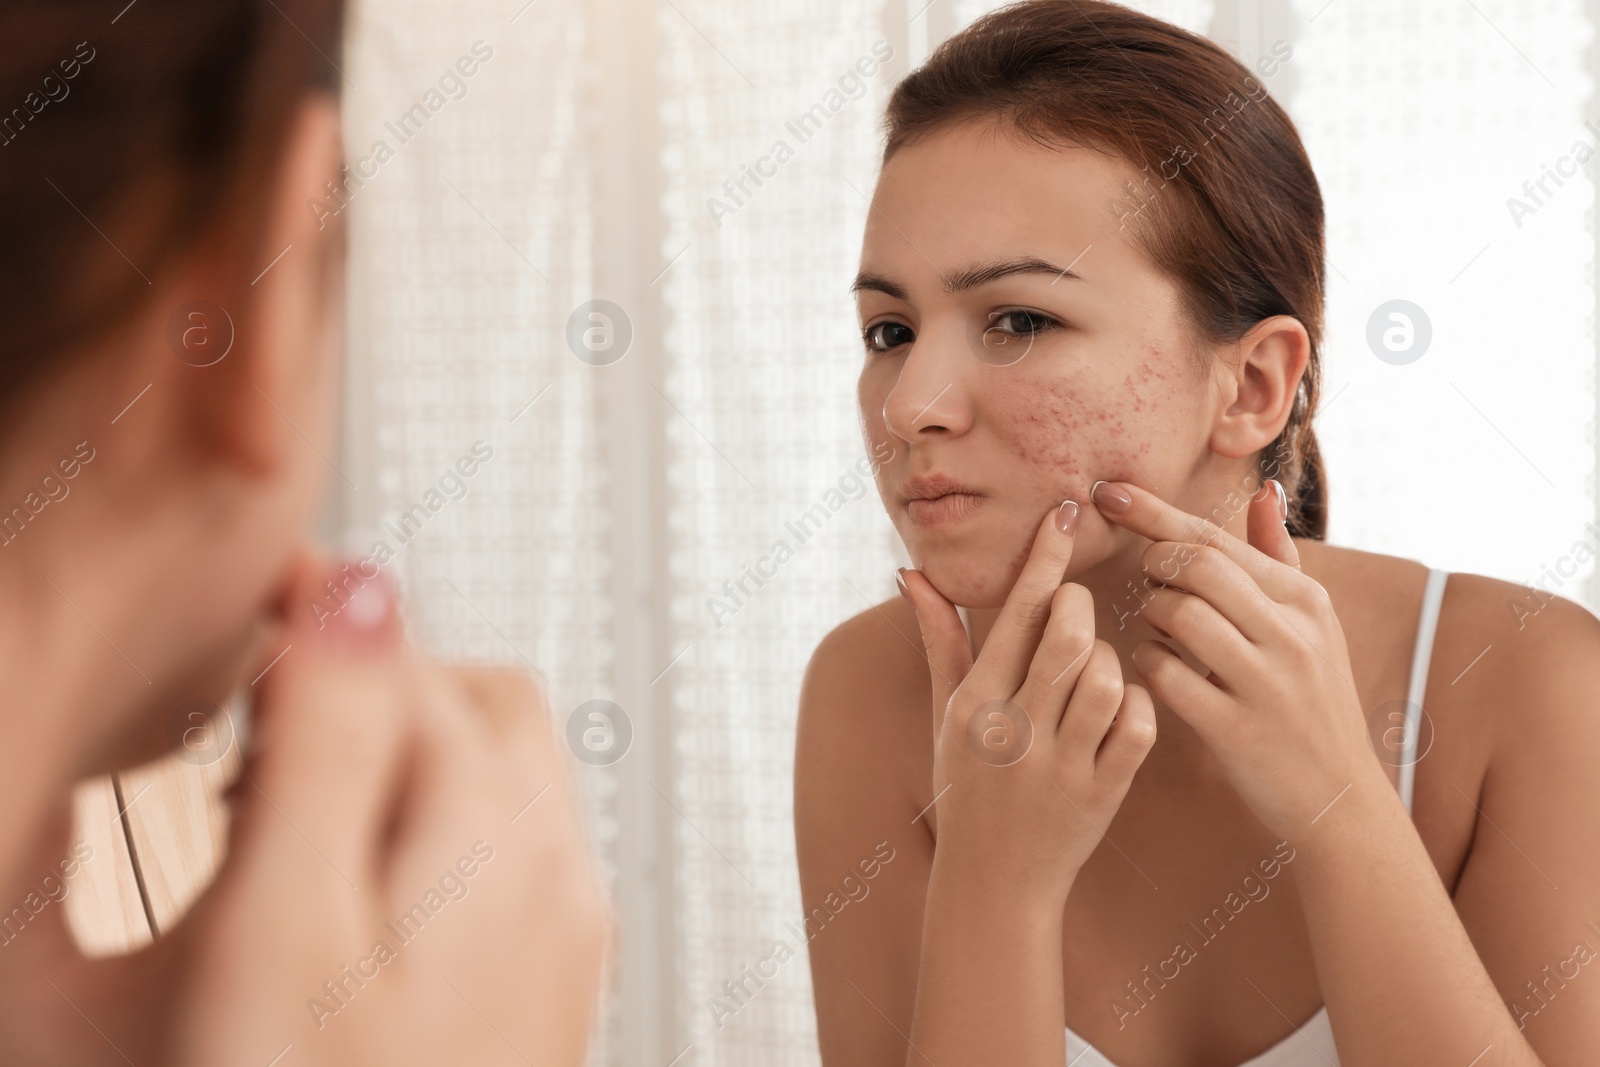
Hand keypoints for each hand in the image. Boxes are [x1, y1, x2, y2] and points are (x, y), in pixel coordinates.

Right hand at [162, 554, 609, 1065]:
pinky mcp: (540, 991)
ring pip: (489, 780)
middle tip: (258, 730)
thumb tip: (358, 588)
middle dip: (371, 692)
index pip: (419, 666)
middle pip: (477, 710)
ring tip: (283, 826)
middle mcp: (560, 877)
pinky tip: (344, 910)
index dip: (321, 631)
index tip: (249, 623)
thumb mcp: (288, 928)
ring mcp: (561, 937)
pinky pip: (495, 863)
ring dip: (393, 764)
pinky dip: (417, 842)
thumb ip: (327, 745)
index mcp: (505, 842)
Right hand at [899, 502, 1157, 903]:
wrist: (994, 882)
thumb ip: (940, 640)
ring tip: (1097, 671)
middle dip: (1085, 608)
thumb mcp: (946, 714)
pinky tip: (1122, 709)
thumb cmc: (967, 785)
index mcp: (975, 702)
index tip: (1067, 511)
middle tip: (1081, 610)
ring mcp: (1060, 764)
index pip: (1015, 613)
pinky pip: (1139, 726)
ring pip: (1109, 678)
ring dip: (1113, 663)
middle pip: (1069, 636)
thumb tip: (909, 574)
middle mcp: (1014, 730)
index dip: (1046, 556)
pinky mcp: (1101, 793)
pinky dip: (1141, 707)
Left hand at [1091, 478, 1376, 840]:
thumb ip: (1278, 556)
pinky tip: (1157, 667)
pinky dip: (1148, 664)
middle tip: (1148, 582)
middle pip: (1195, 566)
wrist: (1337, 797)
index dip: (1154, 512)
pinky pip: (1167, 676)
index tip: (1108, 492)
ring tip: (1158, 626)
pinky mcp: (1236, 730)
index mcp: (1303, 601)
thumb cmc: (1310, 700)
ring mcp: (1265, 684)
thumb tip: (1260, 490)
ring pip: (1180, 615)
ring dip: (1150, 615)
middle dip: (1154, 565)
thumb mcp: (1312, 625)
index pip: (1216, 539)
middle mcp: (1291, 635)